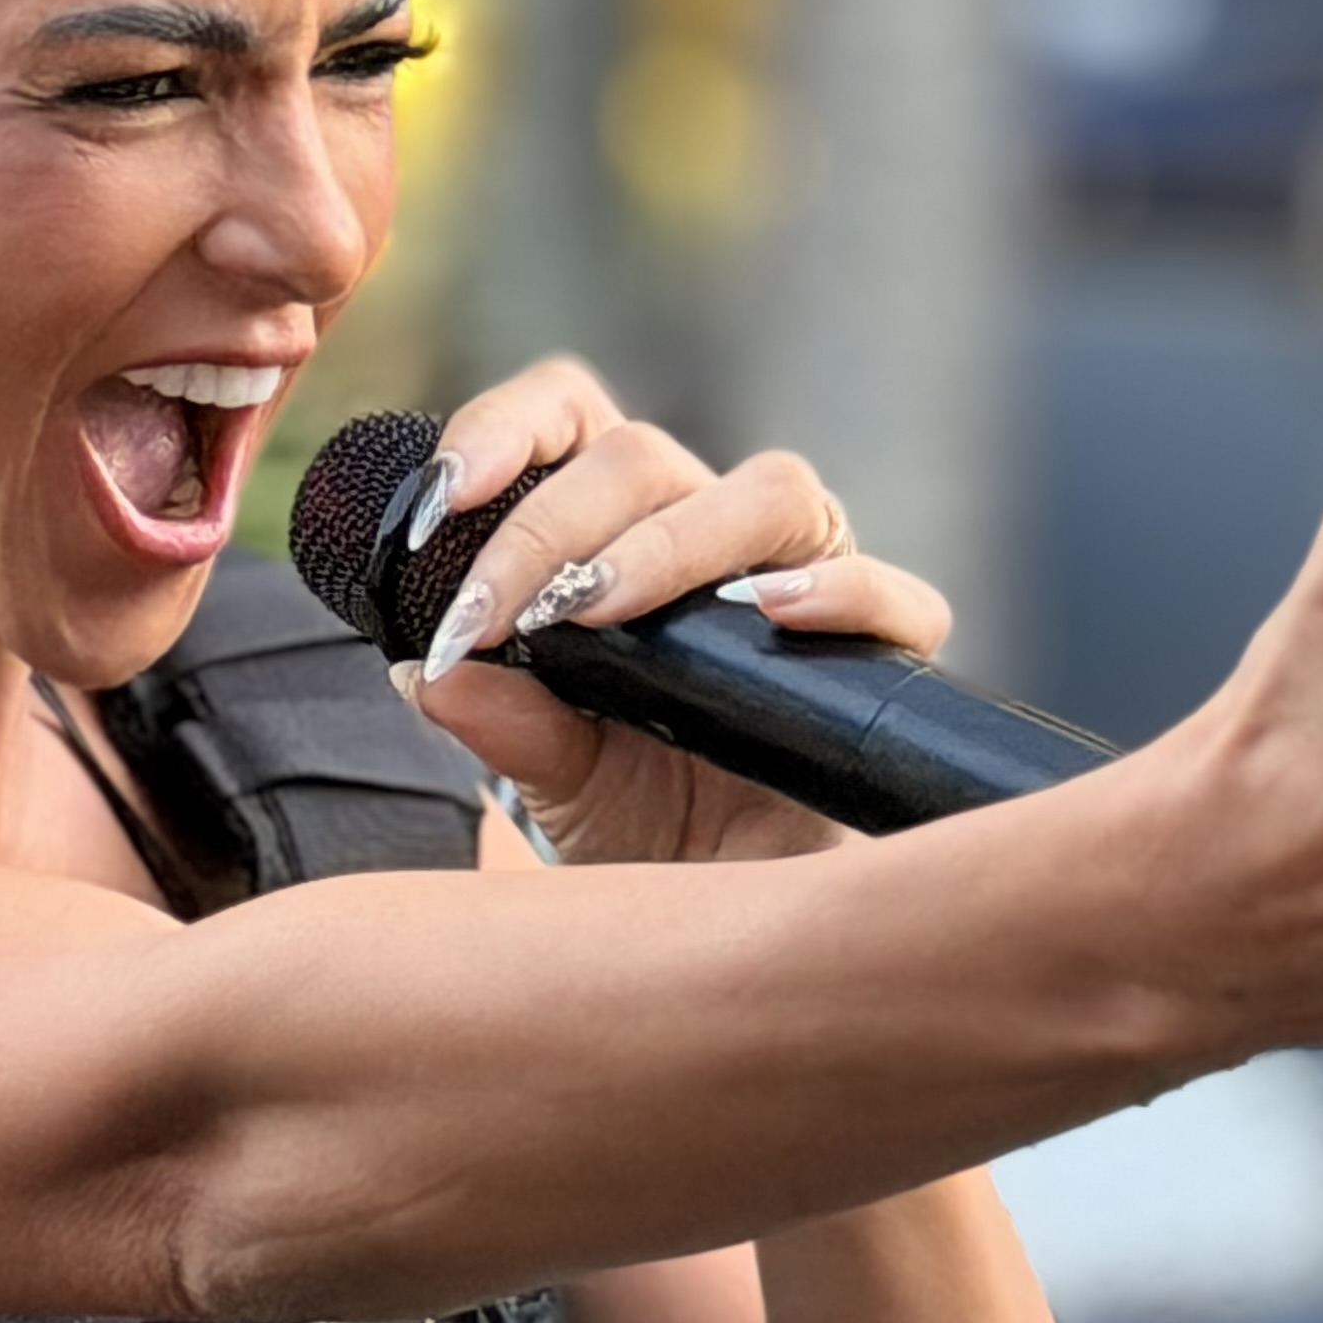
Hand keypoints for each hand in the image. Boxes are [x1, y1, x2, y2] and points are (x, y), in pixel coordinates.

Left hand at [395, 356, 947, 863]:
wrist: (731, 903)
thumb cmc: (642, 813)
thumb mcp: (552, 774)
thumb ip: (502, 722)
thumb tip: (429, 677)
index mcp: (619, 528)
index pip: (569, 419)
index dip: (504, 427)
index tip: (443, 498)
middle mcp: (712, 532)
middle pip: (643, 456)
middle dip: (551, 525)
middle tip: (496, 614)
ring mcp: (806, 577)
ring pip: (769, 490)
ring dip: (670, 543)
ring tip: (600, 608)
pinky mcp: (880, 652)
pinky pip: (893, 595)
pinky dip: (838, 590)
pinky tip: (771, 612)